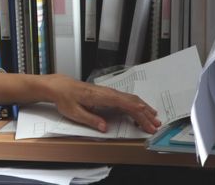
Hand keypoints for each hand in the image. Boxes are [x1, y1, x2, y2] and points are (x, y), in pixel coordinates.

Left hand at [45, 74, 160, 132]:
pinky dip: (135, 104)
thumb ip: (90, 120)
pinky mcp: (105, 94)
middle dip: (146, 113)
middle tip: (156, 125)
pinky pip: (124, 98)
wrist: (58, 86)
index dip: (140, 116)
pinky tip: (138, 110)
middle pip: (132, 101)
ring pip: (130, 98)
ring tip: (153, 118)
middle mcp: (107, 92)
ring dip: (143, 108)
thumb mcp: (74, 112)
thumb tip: (105, 128)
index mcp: (101, 96)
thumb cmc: (65, 98)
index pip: (127, 105)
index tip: (149, 125)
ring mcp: (107, 92)